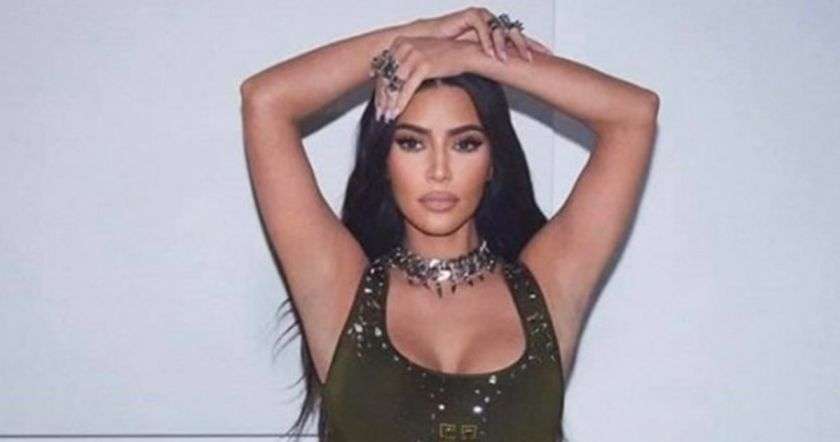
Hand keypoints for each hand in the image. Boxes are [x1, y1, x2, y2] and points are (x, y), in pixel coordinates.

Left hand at [371, 36, 473, 122]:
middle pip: (387, 77)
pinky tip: (396, 112)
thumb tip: (386, 77)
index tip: (378, 103)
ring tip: (387, 116)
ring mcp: (414, 55)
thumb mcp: (418, 53)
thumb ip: (402, 61)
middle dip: (382, 99)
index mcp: (400, 42)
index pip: (384, 69)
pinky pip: (407, 88)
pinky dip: (400, 102)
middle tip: (380, 114)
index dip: (379, 89)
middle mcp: (405, 46)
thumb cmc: (443, 56)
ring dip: (389, 103)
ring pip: (395, 84)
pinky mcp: (424, 65)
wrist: (464, 53)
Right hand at [419, 7, 552, 62]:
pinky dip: (486, 40)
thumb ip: (494, 67)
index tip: (547, 57)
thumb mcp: (478, 62)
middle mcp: (493, 23)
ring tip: (504, 60)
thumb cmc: (451, 52)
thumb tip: (511, 82)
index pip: (519, 39)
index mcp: (497, 34)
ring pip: (499, 29)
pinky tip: (489, 52)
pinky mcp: (471, 14)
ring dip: (502, 46)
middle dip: (524, 46)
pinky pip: (482, 26)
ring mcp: (484, 17)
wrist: (431, 42)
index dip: (533, 47)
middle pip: (514, 32)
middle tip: (529, 58)